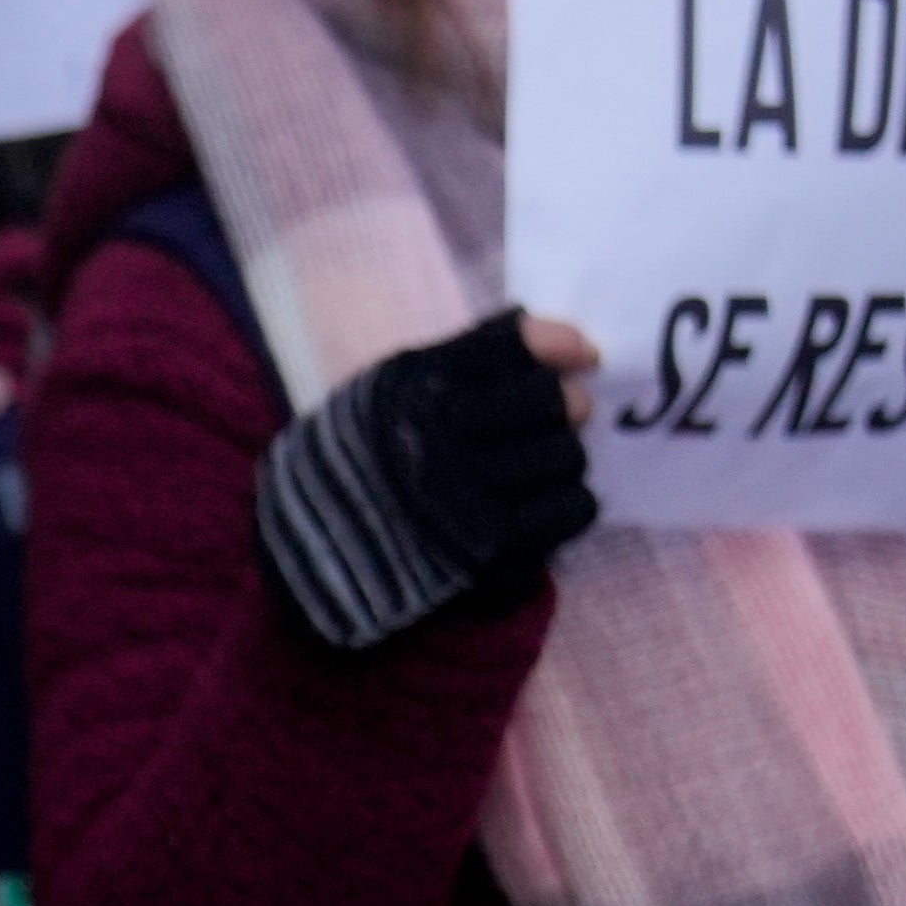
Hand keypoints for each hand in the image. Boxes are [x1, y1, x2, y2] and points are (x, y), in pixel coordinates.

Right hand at [254, 308, 597, 653]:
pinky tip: (535, 503)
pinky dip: (565, 503)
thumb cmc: (375, 448)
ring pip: (571, 461)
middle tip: (554, 418)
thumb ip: (483, 352)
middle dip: (564, 409)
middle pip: (559, 408)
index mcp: (417, 395)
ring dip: (563, 458)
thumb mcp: (404, 383)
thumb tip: (576, 344)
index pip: (519, 351)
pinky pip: (572, 514)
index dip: (563, 348)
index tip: (584, 356)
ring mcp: (470, 510)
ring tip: (533, 465)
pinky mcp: (494, 561)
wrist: (321, 546)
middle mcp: (444, 449)